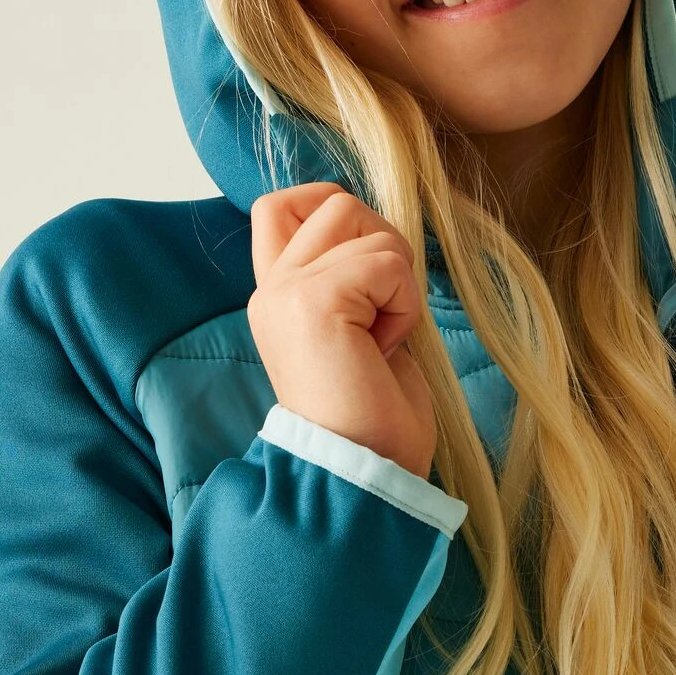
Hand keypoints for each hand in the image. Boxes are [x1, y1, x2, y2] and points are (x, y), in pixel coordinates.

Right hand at [248, 182, 436, 478]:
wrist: (364, 472)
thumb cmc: (374, 413)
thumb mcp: (359, 330)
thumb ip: (351, 279)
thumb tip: (378, 231)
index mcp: (277, 296)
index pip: (277, 206)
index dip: (328, 207)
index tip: (366, 267)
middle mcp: (271, 289)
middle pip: (335, 202)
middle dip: (382, 245)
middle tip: (383, 312)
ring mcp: (287, 292)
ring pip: (365, 224)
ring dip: (396, 279)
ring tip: (382, 336)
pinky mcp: (314, 301)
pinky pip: (388, 264)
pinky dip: (404, 305)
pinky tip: (386, 350)